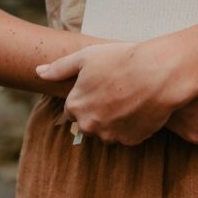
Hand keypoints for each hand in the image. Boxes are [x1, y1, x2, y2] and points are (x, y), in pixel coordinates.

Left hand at [35, 40, 186, 145]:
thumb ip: (59, 68)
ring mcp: (110, 135)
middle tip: (118, 90)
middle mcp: (89, 125)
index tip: (102, 84)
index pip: (74, 108)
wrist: (159, 72)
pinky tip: (141, 106)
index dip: (88, 95)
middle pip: (90, 122)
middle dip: (100, 110)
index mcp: (75, 106)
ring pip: (108, 130)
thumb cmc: (122, 59)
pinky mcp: (131, 141)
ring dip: (115, 119)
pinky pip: (128, 135)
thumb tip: (38, 72)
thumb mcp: (86, 56)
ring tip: (131, 96)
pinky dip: (133, 125)